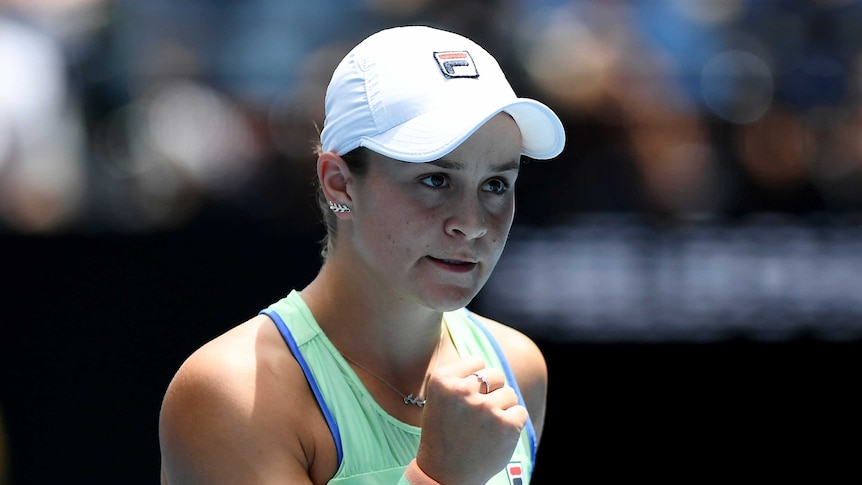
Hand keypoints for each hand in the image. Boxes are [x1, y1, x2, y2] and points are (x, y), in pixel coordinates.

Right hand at [415, 355, 527, 483]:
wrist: (444, 475)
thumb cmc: (444, 434)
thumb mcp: (439, 399)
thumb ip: (460, 378)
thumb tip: (490, 367)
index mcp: (442, 381)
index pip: (476, 361)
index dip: (475, 380)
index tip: (466, 398)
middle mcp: (462, 391)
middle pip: (495, 375)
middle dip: (492, 391)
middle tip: (478, 414)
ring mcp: (485, 408)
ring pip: (510, 394)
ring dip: (502, 408)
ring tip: (485, 427)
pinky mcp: (506, 425)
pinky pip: (520, 412)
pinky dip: (512, 424)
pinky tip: (495, 436)